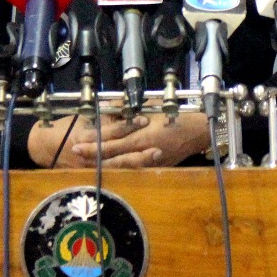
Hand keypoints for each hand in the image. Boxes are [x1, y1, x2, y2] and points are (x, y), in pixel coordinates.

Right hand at [28, 114, 156, 168]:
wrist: (43, 147)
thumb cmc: (62, 129)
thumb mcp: (80, 117)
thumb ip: (100, 116)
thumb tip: (120, 108)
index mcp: (86, 137)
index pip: (110, 133)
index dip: (127, 127)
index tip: (142, 120)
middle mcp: (90, 155)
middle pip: (117, 154)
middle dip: (138, 150)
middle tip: (156, 145)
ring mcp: (91, 167)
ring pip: (118, 166)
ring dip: (138, 162)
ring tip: (156, 156)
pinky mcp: (92, 174)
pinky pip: (114, 173)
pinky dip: (129, 170)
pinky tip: (145, 166)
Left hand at [72, 112, 210, 167]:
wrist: (198, 132)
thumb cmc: (176, 116)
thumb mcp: (152, 108)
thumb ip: (132, 111)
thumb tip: (112, 107)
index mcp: (143, 137)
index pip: (113, 144)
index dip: (95, 146)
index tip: (79, 145)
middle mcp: (144, 153)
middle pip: (114, 159)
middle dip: (94, 157)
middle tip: (78, 154)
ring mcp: (150, 162)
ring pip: (122, 167)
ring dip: (104, 164)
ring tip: (88, 162)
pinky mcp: (156, 166)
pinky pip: (134, 168)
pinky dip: (120, 168)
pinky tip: (110, 167)